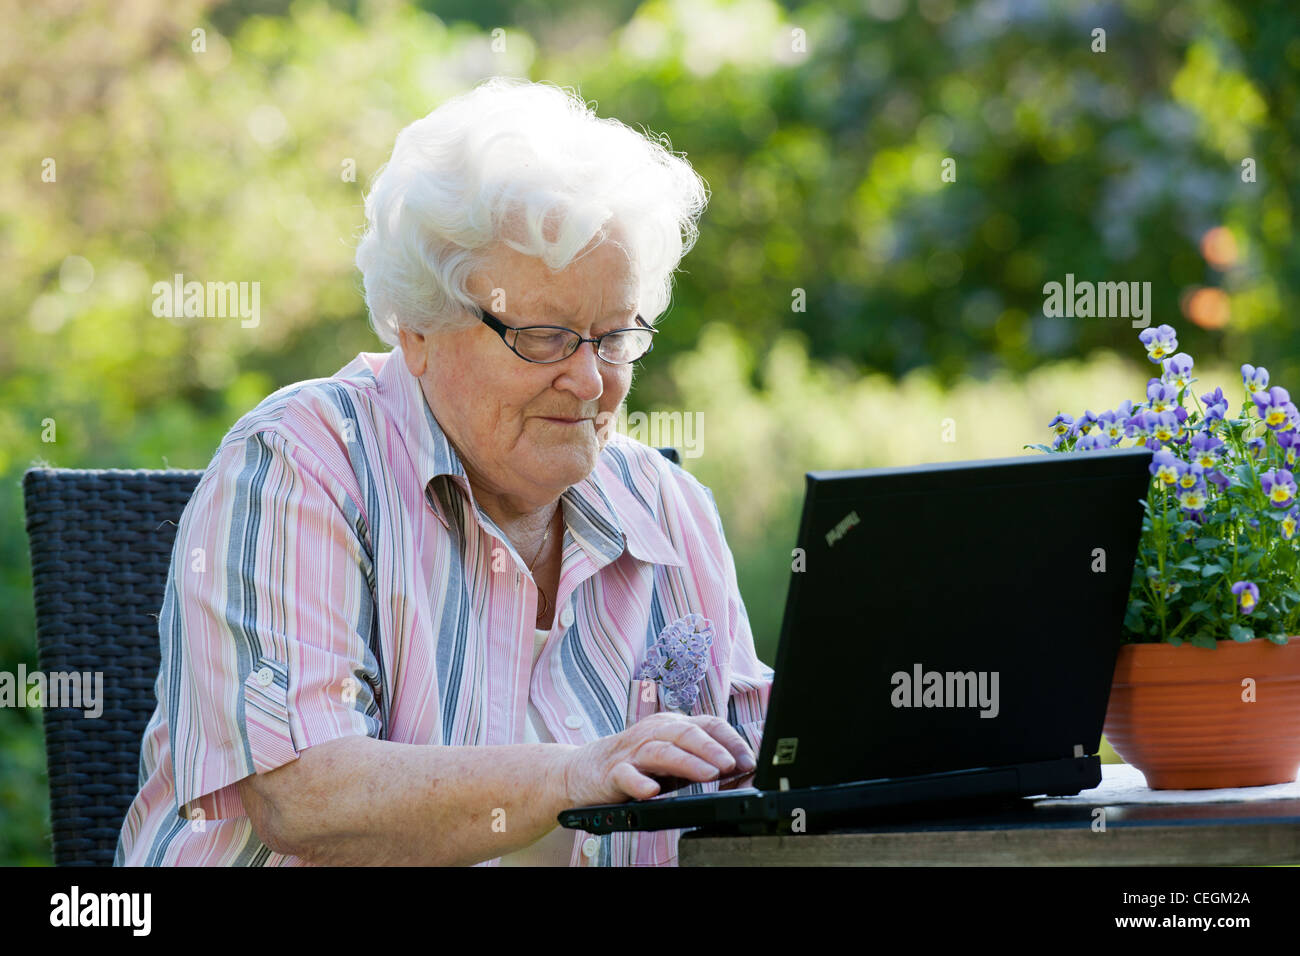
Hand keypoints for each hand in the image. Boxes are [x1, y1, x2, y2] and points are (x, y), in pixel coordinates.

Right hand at [563, 713, 756, 806]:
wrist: (581, 771)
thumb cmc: (633, 763)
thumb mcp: (671, 759)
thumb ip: (700, 761)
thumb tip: (740, 771)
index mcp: (671, 727)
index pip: (706, 724)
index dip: (730, 741)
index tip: (749, 761)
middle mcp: (653, 733)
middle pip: (686, 733)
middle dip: (712, 748)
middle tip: (732, 765)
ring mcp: (632, 752)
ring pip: (662, 751)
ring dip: (688, 762)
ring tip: (709, 774)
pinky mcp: (612, 773)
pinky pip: (626, 776)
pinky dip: (639, 783)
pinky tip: (652, 791)